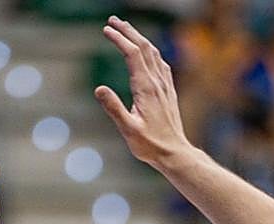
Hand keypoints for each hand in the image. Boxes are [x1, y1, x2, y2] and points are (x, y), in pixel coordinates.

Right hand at [95, 16, 189, 167]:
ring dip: (139, 38)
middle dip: (128, 31)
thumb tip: (98, 89)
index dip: (119, 39)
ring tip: (126, 30)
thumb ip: (114, 108)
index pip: (132, 54)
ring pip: (153, 53)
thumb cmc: (150, 145)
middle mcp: (158, 82)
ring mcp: (165, 86)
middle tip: (112, 21)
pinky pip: (161, 64)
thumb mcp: (128, 129)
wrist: (174, 153)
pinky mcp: (169, 91)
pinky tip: (148, 53)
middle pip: (143, 47)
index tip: (106, 30)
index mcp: (146, 88)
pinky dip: (150, 51)